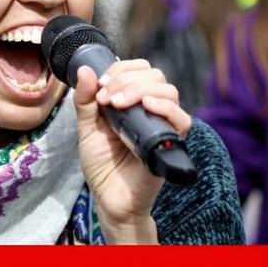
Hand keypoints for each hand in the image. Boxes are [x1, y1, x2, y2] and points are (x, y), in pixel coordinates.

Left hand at [73, 59, 192, 243]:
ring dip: (140, 89)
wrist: (109, 197)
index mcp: (134, 101)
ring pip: (169, 91)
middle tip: (105, 98)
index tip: (100, 85)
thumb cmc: (102, 164)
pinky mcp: (171, 143)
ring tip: (118, 103)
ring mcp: (163, 125)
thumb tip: (86, 69)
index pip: (141, 69)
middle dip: (126, 79)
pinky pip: (182, 119)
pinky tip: (146, 106)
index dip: (121, 69)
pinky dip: (166, 107)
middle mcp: (152, 110)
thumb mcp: (87, 128)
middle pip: (155, 75)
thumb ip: (85, 100)